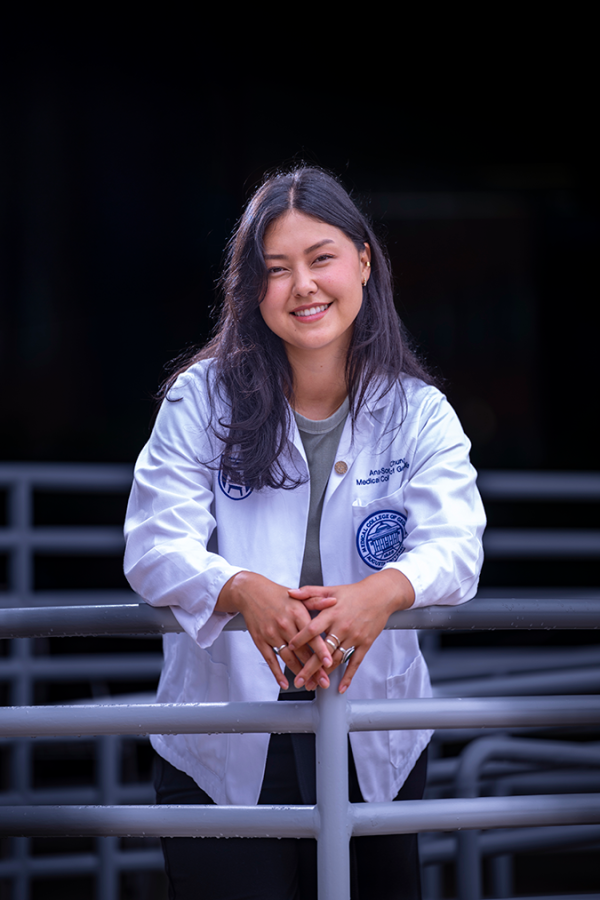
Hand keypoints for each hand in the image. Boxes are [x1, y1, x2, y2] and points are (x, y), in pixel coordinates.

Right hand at [216, 571, 336, 688]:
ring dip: (299, 673)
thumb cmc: (277, 595)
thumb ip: (317, 601)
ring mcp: (272, 634)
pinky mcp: (261, 641)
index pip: (312, 635)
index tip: (330, 662)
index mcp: (296, 613)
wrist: (251, 592)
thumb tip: (334, 601)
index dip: (321, 650)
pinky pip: (270, 660)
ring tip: (309, 684)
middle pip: (302, 651)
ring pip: (288, 658)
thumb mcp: (299, 596)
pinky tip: (285, 683)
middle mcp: (285, 625)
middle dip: (314, 668)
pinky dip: (277, 673)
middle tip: (324, 681)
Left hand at [287, 569, 414, 692]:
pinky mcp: (364, 644)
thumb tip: (290, 593)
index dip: (301, 639)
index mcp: (332, 613)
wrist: (380, 595)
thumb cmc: (354, 593)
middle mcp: (342, 627)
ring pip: (337, 659)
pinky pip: (355, 663)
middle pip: (324, 650)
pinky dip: (348, 677)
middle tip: (299, 680)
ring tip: (314, 685)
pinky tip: (340, 687)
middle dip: (310, 667)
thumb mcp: (330, 589)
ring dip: (325, 674)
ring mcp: (354, 637)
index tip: (290, 648)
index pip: (313, 629)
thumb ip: (309, 592)